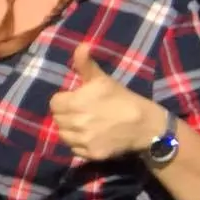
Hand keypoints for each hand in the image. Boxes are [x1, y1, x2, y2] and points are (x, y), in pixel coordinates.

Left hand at [49, 43, 164, 161]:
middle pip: (58, 119)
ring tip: (85, 124)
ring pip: (64, 135)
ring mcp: (84, 140)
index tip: (75, 100)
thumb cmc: (122, 98)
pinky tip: (91, 137)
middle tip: (82, 112)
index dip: (64, 100)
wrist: (145, 124)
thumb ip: (85, 63)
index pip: (54, 103)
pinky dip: (80, 145)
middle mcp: (76, 123)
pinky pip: (75, 150)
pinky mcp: (92, 154)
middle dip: (66, 115)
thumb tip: (81, 45)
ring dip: (70, 130)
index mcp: (74, 103)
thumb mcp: (102, 79)